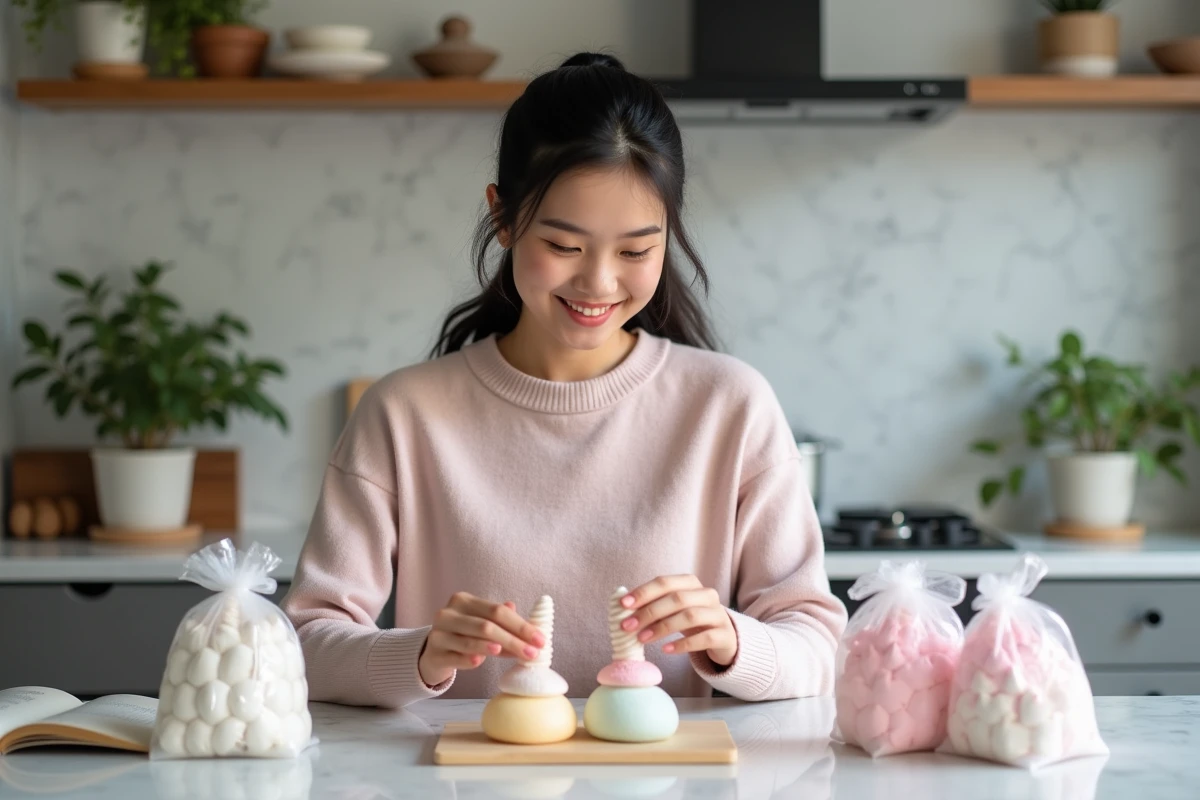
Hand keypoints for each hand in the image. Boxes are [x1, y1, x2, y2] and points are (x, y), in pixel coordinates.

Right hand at [418, 593, 545, 686]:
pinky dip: (469, 659)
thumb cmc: (462, 636)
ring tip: (514, 654)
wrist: (433, 654)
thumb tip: (528, 620)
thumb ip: (501, 620)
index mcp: (463, 601)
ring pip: (471, 641)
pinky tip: (480, 661)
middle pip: (487, 626)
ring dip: (496, 648)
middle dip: (514, 640)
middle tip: (533, 653)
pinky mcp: (434, 654)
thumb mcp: (480, 623)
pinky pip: (455, 657)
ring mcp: (438, 633)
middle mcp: (448, 614)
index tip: (540, 639)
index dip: (521, 625)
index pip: (497, 611)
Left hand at [619, 575, 738, 666]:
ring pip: (690, 616)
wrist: (723, 637)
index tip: (624, 604)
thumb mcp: (673, 609)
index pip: (665, 582)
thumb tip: (624, 608)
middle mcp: (707, 595)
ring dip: (663, 627)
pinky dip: (683, 644)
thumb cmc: (691, 620)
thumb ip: (653, 605)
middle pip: (677, 599)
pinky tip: (665, 650)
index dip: (644, 592)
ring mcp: (718, 614)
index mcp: (691, 583)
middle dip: (649, 612)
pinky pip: (704, 638)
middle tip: (628, 626)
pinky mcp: (724, 635)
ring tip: (643, 639)